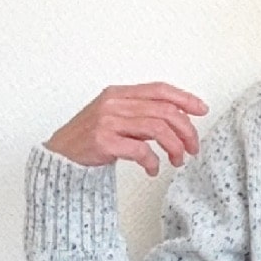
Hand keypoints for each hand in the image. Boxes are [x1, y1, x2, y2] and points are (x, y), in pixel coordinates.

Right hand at [45, 83, 208, 174]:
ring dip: (174, 147)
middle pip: (163, 111)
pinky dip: (152, 162)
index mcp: (118, 93)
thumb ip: (140, 114)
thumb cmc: (89, 139)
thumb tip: (175, 120)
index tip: (201, 109)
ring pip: (157, 129)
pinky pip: (140, 150)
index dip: (184, 98)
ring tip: (177, 160)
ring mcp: (108, 121)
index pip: (159, 89)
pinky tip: (153, 170)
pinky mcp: (104, 141)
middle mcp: (114, 103)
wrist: (60, 157)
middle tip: (192, 147)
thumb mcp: (114, 117)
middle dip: (185, 130)